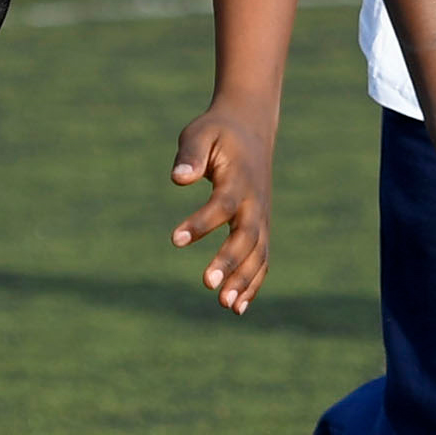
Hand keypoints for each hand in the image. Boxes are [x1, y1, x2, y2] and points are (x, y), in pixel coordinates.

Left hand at [168, 100, 277, 312]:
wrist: (251, 128)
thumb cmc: (218, 132)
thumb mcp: (200, 133)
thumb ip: (191, 155)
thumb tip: (179, 178)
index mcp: (239, 178)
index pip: (222, 204)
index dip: (201, 222)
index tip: (174, 239)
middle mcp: (254, 202)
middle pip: (246, 236)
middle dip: (228, 261)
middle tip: (207, 284)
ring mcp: (261, 217)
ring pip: (257, 253)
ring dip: (243, 279)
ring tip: (224, 304)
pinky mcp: (260, 227)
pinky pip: (261, 259)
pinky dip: (253, 283)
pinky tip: (236, 307)